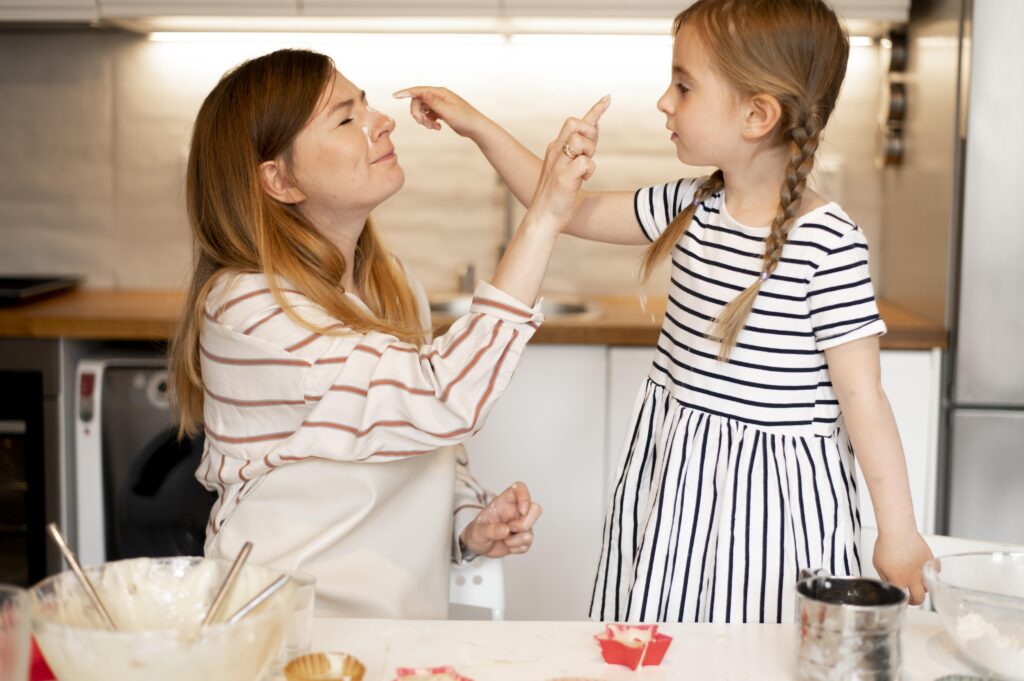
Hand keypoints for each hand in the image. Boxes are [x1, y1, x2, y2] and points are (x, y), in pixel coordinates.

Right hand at [393, 86, 483, 136]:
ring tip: (432, 127)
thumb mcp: (447, 111)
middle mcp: (439, 96)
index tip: (394, 95)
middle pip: (418, 102)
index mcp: (440, 93)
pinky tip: (437, 128)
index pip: (419, 91)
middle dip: (417, 113)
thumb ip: (433, 102)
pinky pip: (428, 115)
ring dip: (423, 119)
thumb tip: (421, 92)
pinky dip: (429, 122)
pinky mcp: (441, 112)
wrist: (476, 128)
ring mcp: (440, 104)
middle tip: (423, 124)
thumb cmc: (464, 119)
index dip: (406, 93)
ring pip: (422, 109)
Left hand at [460, 482, 542, 557]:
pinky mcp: (522, 538)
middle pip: (535, 508)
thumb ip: (489, 530)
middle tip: (510, 528)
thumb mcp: (477, 531)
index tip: (522, 510)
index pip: (519, 488)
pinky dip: (517, 548)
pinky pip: (528, 544)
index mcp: (504, 503)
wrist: (477, 547)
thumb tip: (505, 530)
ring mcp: (521, 525)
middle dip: (525, 523)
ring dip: (517, 540)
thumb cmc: (477, 532)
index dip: (525, 496)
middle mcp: (515, 512)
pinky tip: (508, 546)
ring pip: (532, 529)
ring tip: (505, 540)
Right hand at [526, 95, 610, 231]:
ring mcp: (558, 163)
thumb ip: (581, 149)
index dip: (594, 110)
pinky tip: (582, 181)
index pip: (575, 123)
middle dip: (589, 132)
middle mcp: (555, 152)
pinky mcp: (563, 176)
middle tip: (590, 152)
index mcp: (556, 148)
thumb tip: (594, 127)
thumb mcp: (569, 168)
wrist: (543, 218)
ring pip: (581, 142)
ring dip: (589, 154)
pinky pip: (586, 163)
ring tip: (583, 172)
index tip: (608, 98)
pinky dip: (589, 172)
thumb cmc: (558, 196)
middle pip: (575, 124)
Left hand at [873, 529, 932, 604]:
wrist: (897, 531)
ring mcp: (923, 570)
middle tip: (912, 597)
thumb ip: (885, 577)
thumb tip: (889, 584)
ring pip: (929, 587)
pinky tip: (926, 569)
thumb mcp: (878, 564)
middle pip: (920, 599)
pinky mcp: (930, 560)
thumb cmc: (886, 545)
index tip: (902, 600)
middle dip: (916, 601)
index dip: (903, 601)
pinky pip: (936, 571)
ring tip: (918, 583)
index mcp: (899, 580)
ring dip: (924, 587)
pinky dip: (933, 572)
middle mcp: (913, 578)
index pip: (903, 599)